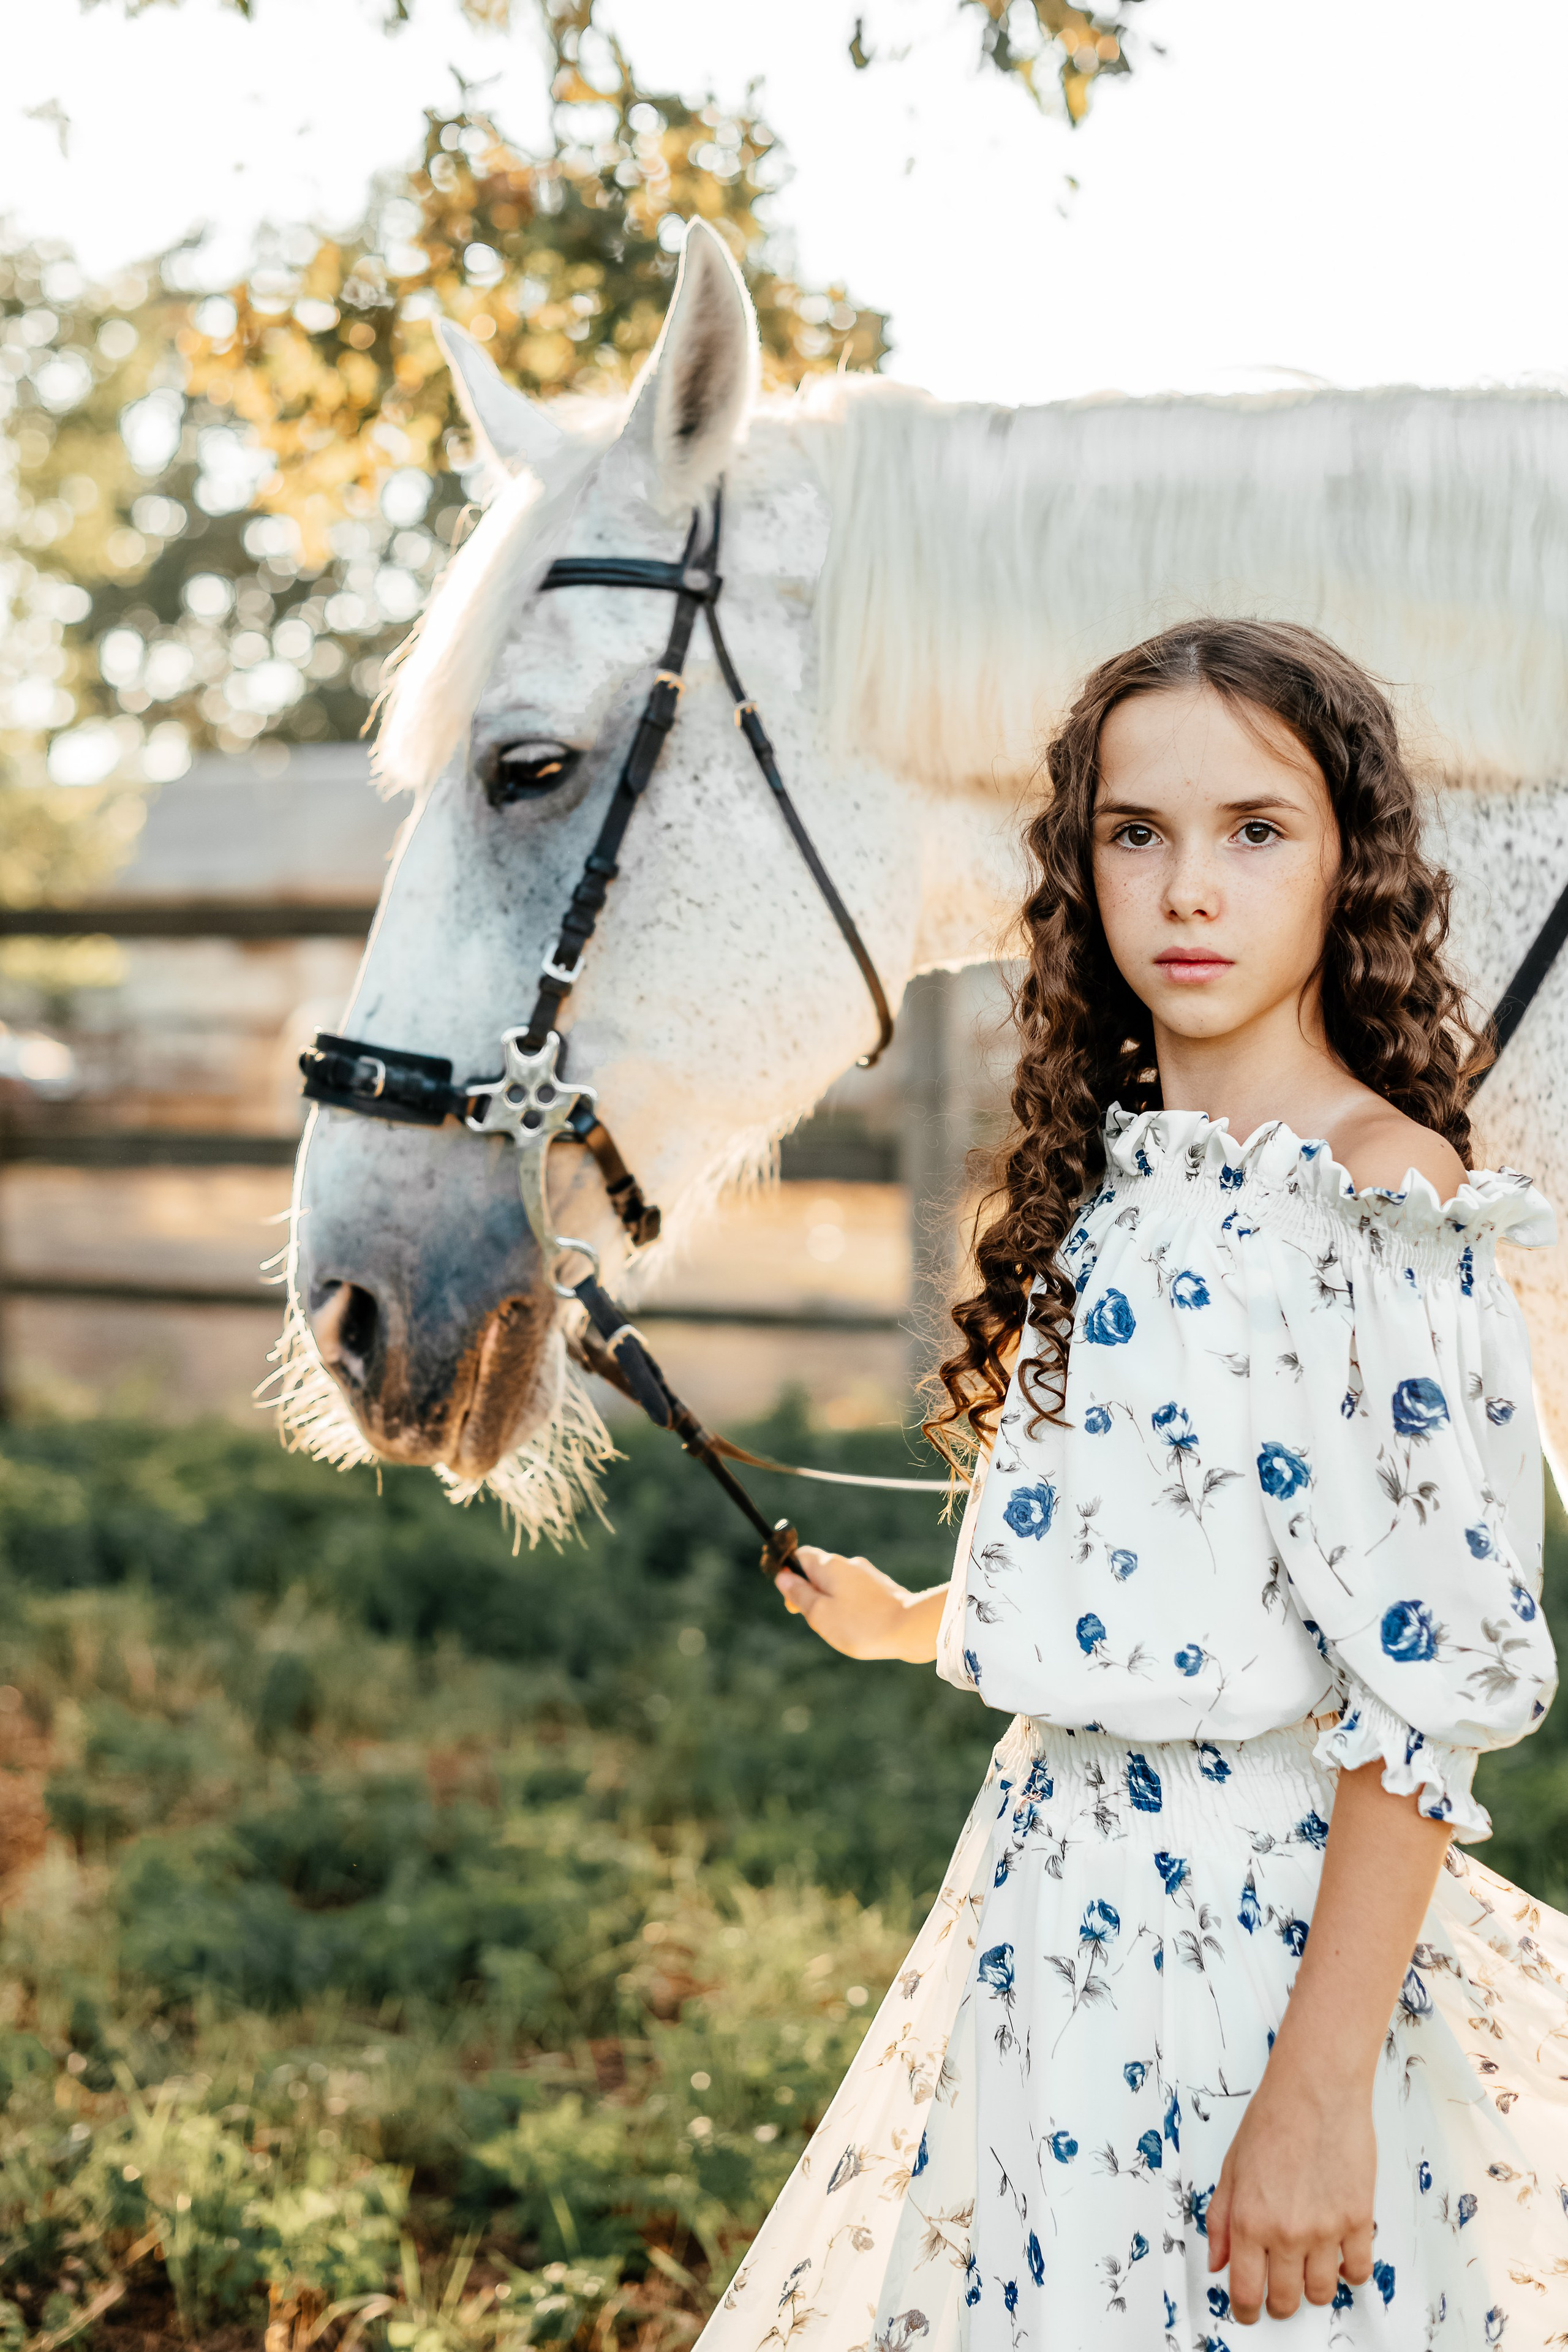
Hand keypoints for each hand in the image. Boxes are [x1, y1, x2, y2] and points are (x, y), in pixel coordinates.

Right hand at [773, 1544, 942, 1662]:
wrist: (911, 1628)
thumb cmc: (861, 1624)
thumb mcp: (819, 1614)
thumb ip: (799, 1594)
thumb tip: (783, 1577)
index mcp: (830, 1565)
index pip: (800, 1555)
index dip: (789, 1574)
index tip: (792, 1598)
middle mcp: (850, 1564)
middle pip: (819, 1572)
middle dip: (812, 1594)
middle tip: (817, 1620)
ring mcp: (869, 1575)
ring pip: (839, 1585)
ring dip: (832, 1604)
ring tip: (842, 1628)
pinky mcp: (883, 1589)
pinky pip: (857, 1595)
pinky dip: (851, 1608)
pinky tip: (860, 1628)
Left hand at [1206, 2052, 1375, 2324]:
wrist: (1316, 2089)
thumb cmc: (1273, 2120)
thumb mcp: (1231, 2169)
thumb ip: (1221, 2221)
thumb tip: (1218, 2263)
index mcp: (1249, 2221)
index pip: (1246, 2292)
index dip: (1246, 2311)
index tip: (1249, 2312)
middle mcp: (1286, 2232)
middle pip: (1286, 2301)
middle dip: (1279, 2302)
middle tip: (1279, 2289)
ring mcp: (1325, 2229)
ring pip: (1321, 2293)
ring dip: (1313, 2289)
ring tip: (1308, 2267)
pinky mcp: (1358, 2220)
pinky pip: (1357, 2271)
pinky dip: (1348, 2272)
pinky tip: (1338, 2255)